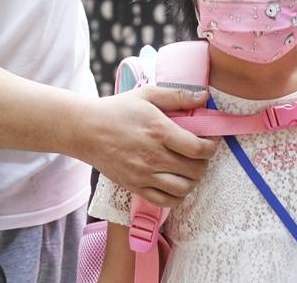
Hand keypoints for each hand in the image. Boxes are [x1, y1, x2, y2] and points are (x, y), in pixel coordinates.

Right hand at [77, 86, 216, 207]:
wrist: (86, 130)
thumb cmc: (117, 110)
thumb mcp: (147, 95)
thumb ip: (177, 95)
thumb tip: (204, 96)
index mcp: (159, 131)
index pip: (198, 148)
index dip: (210, 147)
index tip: (209, 141)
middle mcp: (153, 156)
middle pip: (195, 170)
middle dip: (204, 163)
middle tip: (200, 154)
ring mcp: (143, 175)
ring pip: (183, 188)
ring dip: (193, 180)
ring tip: (190, 169)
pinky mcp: (135, 187)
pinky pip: (166, 201)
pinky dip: (178, 196)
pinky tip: (177, 184)